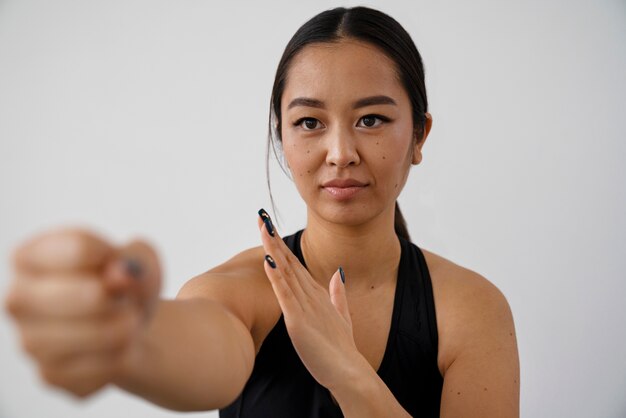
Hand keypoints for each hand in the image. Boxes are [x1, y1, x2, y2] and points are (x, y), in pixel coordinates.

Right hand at [4, 228, 160, 397]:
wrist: (131, 327)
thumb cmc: (127, 285)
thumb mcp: (142, 262)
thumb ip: (137, 260)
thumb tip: (120, 275)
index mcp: (33, 256)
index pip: (76, 248)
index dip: (112, 256)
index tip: (123, 264)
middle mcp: (21, 298)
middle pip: (68, 294)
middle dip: (111, 299)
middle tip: (129, 304)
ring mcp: (30, 340)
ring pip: (78, 337)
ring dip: (120, 331)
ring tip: (131, 323)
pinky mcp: (49, 374)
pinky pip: (90, 371)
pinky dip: (120, 359)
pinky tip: (123, 350)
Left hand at [257, 209, 361, 389]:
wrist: (349, 371)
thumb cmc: (341, 348)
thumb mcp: (341, 316)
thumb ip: (338, 293)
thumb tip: (338, 273)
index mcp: (317, 293)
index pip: (295, 263)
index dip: (281, 244)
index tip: (270, 227)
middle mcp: (311, 295)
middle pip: (289, 261)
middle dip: (274, 238)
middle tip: (261, 216)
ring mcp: (305, 306)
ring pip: (286, 271)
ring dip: (273, 248)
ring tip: (262, 228)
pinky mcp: (299, 320)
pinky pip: (285, 294)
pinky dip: (276, 276)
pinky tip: (269, 260)